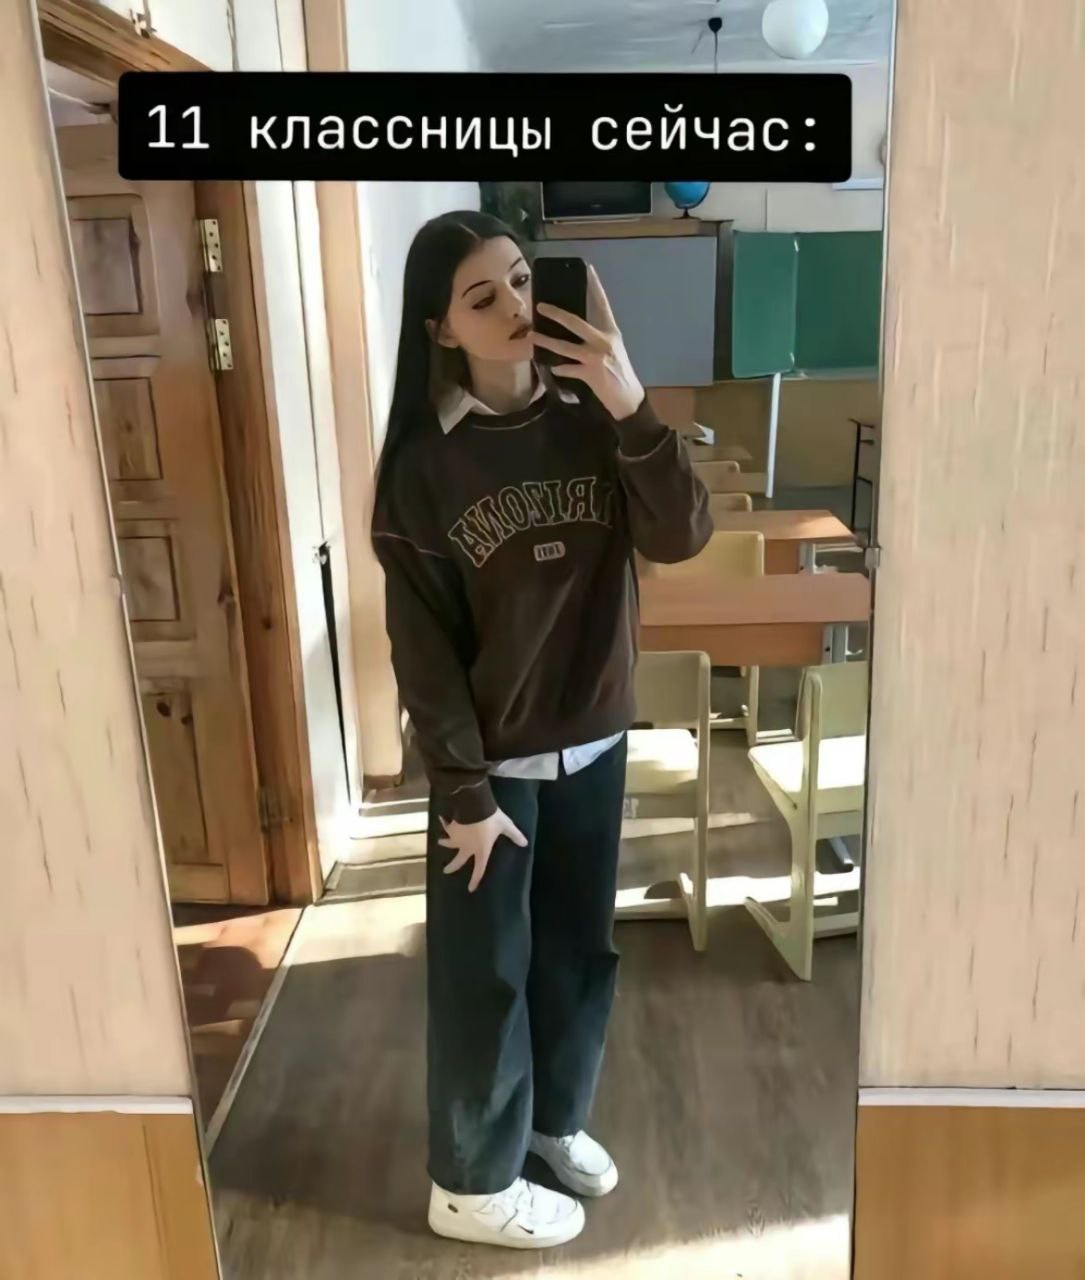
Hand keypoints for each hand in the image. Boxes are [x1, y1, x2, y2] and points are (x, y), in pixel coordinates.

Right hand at [438, 807, 527, 891]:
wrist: (474, 807)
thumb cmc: (492, 820)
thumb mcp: (505, 826)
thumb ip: (514, 835)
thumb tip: (525, 843)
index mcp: (481, 850)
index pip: (479, 869)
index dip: (475, 880)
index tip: (470, 889)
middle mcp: (467, 847)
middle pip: (459, 860)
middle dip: (452, 866)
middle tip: (445, 871)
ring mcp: (457, 838)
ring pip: (449, 843)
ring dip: (444, 843)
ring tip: (439, 842)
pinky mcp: (452, 828)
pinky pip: (447, 826)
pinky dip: (444, 823)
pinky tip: (442, 819)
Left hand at [532, 264, 644, 421]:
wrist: (628, 398)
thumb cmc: (619, 373)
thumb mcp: (612, 350)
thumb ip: (597, 338)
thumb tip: (575, 329)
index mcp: (611, 332)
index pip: (603, 304)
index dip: (595, 287)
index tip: (588, 269)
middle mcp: (604, 340)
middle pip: (576, 322)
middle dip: (556, 313)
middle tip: (541, 306)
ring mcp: (596, 357)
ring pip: (566, 346)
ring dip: (547, 341)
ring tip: (532, 337)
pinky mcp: (590, 373)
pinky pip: (568, 369)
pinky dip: (559, 369)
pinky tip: (552, 367)